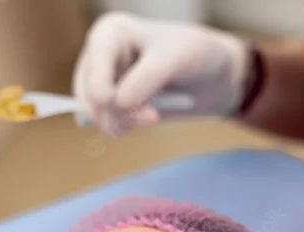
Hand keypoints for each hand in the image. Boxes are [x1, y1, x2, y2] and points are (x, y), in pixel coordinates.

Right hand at [72, 12, 251, 134]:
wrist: (214, 76)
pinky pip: (108, 123)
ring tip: (153, 116)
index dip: (100, 88)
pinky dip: (125, 126)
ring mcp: (106, 81)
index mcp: (110, 33)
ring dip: (122, 122)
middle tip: (152, 117)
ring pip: (97, 113)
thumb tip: (118, 104)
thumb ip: (147, 78)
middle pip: (89, 93)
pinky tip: (147, 118)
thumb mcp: (176, 58)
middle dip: (117, 111)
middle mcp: (101, 56)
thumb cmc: (195, 54)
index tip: (112, 102)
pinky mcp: (115, 104)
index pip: (93, 65)